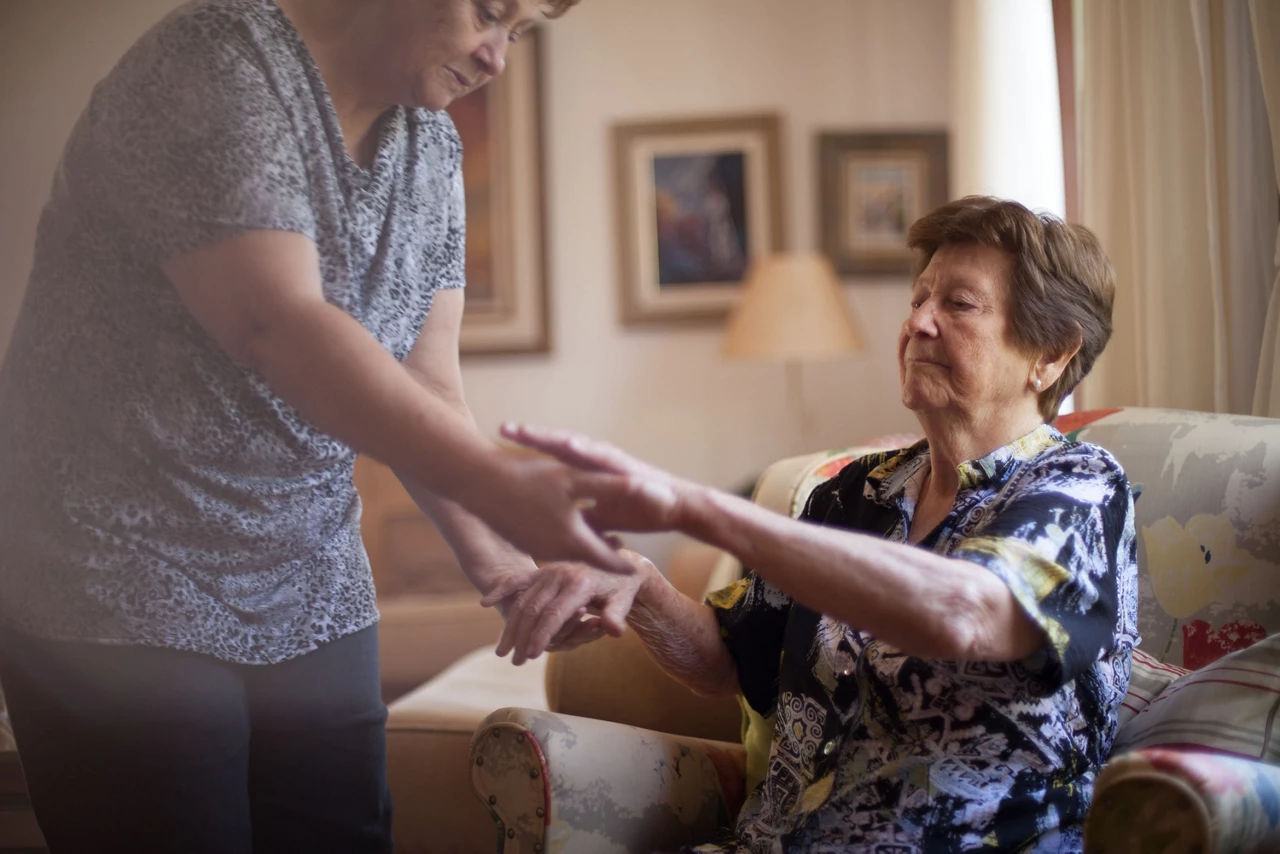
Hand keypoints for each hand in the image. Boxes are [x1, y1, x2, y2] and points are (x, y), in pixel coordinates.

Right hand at [454, 447, 635, 574]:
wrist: (477, 482)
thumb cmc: (529, 479)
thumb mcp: (575, 481)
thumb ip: (613, 487)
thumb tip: (650, 490)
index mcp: (574, 541)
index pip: (608, 561)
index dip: (624, 564)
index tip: (637, 571)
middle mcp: (556, 551)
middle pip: (588, 558)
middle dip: (604, 556)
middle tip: (621, 556)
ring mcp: (536, 547)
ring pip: (568, 551)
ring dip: (583, 547)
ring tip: (599, 542)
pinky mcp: (521, 538)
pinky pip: (550, 544)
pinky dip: (562, 540)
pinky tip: (564, 527)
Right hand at [482, 550, 655, 665]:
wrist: (620, 560)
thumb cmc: (622, 585)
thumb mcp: (625, 600)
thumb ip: (617, 616)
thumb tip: (613, 631)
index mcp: (580, 583)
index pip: (554, 614)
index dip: (542, 635)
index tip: (531, 655)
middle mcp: (560, 575)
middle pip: (533, 609)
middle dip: (522, 637)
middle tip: (513, 660)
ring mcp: (549, 571)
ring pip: (523, 600)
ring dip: (511, 626)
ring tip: (502, 649)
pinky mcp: (542, 570)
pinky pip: (518, 580)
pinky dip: (502, 590)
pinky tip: (484, 602)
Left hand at [498, 423, 686, 534]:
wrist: (674, 507)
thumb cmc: (637, 510)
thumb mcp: (597, 519)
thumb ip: (578, 519)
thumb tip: (555, 532)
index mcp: (585, 471)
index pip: (550, 458)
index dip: (526, 452)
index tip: (498, 447)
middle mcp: (594, 459)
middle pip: (555, 445)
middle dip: (530, 436)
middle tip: (503, 427)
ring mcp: (608, 459)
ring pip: (574, 444)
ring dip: (550, 437)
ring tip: (525, 431)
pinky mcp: (625, 466)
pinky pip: (601, 456)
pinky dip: (585, 449)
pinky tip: (569, 444)